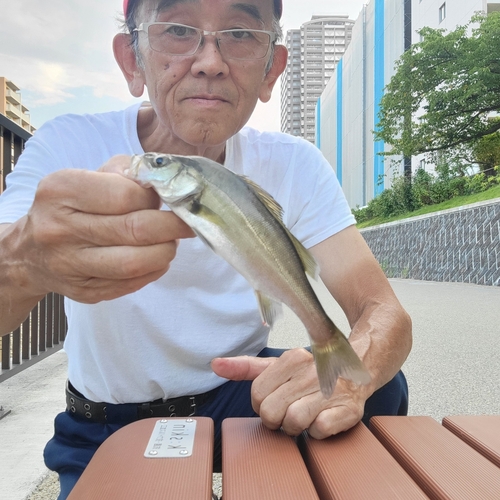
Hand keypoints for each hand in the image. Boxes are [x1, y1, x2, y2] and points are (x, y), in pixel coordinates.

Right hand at [11, 155, 193, 302]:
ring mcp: (70, 265)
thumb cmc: (70, 207)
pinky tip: (157, 259)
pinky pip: (130, 284)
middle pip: (135, 230)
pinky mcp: (84, 291)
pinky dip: (154, 270)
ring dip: (165, 251)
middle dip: (172, 227)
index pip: (125, 195)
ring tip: (171, 242)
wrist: (31, 251)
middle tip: (187, 223)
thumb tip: (164, 182)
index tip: (165, 199)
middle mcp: (60, 229)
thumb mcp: (88, 177)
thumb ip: (125, 172)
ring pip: (134, 262)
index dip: (153, 199)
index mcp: (61, 191)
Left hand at [211, 348, 369, 438]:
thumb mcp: (278, 366)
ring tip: (306, 414)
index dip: (262, 404)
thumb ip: (246, 368)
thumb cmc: (311, 373)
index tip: (275, 400)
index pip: (256, 393)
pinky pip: (319, 431)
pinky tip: (322, 418)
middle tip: (290, 409)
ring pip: (293, 422)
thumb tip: (216, 365)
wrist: (357, 370)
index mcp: (291, 358)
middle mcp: (310, 371)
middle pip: (271, 411)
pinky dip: (317, 431)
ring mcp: (330, 389)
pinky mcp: (347, 409)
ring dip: (297, 427)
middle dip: (277, 418)